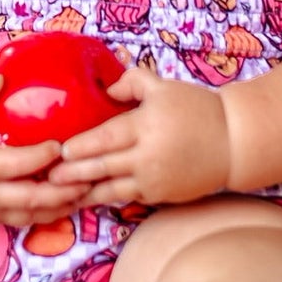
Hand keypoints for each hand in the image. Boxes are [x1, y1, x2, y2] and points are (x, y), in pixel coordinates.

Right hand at [0, 74, 95, 224]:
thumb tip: (2, 77)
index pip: (20, 163)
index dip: (45, 156)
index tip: (62, 144)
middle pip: (34, 199)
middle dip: (64, 190)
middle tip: (88, 175)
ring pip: (32, 216)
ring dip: (61, 207)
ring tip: (86, 192)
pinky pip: (23, 222)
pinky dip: (46, 215)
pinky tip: (65, 203)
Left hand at [44, 66, 230, 207]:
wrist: (233, 142)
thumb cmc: (197, 109)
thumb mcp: (163, 87)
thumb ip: (130, 82)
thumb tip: (104, 90)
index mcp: (146, 126)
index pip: (105, 138)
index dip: (79, 147)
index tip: (58, 150)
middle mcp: (148, 157)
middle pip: (102, 167)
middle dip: (72, 174)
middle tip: (47, 178)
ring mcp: (155, 180)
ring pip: (111, 190)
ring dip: (85, 193)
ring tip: (60, 195)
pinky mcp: (162, 196)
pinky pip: (128, 198)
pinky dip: (107, 199)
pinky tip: (89, 199)